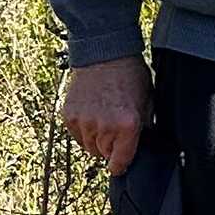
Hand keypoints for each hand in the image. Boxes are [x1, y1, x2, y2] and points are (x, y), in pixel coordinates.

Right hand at [59, 55, 151, 174]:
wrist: (103, 51)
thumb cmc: (129, 73)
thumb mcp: (147, 100)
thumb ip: (144, 126)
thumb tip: (141, 146)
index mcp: (127, 125)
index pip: (119, 163)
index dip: (121, 164)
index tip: (120, 163)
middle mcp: (104, 127)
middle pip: (104, 155)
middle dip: (111, 145)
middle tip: (116, 126)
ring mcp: (84, 122)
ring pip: (89, 146)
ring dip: (96, 138)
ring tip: (103, 116)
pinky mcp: (68, 115)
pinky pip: (76, 135)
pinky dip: (83, 129)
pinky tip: (91, 111)